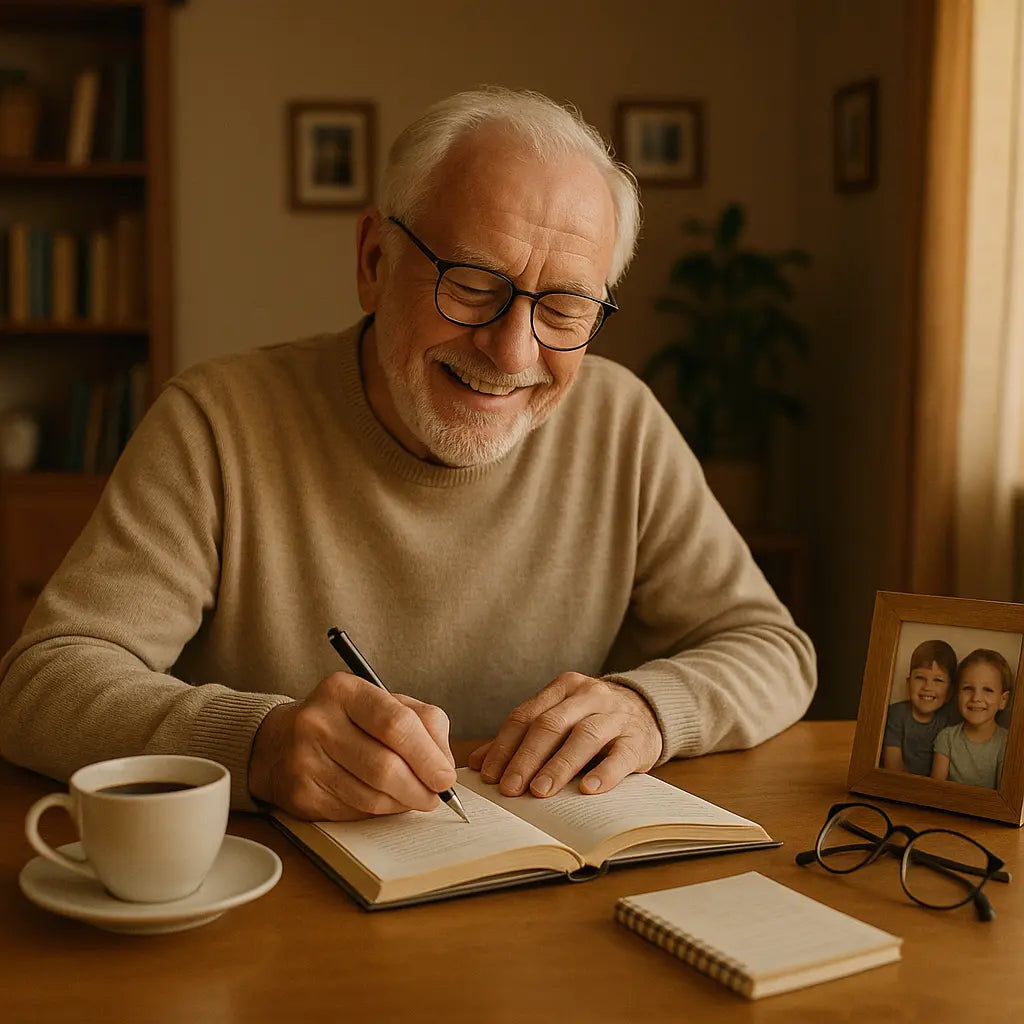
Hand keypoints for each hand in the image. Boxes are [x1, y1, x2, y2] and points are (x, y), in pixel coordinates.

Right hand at [249, 672, 456, 820]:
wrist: (278, 742)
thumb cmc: (344, 720)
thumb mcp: (381, 702)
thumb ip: (421, 722)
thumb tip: (444, 765)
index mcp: (344, 690)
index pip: (396, 723)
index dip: (427, 755)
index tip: (446, 777)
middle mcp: (318, 722)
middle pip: (385, 765)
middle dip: (420, 787)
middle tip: (436, 796)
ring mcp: (305, 759)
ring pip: (371, 795)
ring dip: (402, 803)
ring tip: (414, 798)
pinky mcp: (300, 794)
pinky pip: (354, 812)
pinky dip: (379, 811)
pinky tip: (384, 801)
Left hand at [466, 673, 662, 798]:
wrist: (648, 709)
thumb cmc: (592, 719)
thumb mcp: (559, 718)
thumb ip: (521, 738)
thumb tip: (477, 763)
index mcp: (563, 687)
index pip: (526, 715)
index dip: (505, 746)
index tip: (490, 775)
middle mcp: (588, 696)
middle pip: (551, 725)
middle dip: (526, 758)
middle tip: (510, 788)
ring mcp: (615, 715)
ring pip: (583, 737)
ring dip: (558, 766)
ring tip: (540, 791)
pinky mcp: (638, 739)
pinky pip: (620, 756)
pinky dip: (604, 773)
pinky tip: (588, 790)